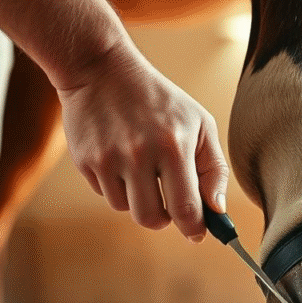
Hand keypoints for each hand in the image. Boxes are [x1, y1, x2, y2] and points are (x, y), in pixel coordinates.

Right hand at [57, 43, 227, 241]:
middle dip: (165, 219)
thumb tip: (217, 210)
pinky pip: (106, 194)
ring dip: (139, 199)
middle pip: (152, 219)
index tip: (198, 233)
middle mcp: (139, 154)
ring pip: (127, 209)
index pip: (186, 209)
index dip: (194, 228)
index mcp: (174, 146)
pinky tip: (120, 158)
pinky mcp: (85, 161)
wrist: (102, 70)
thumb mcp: (199, 123)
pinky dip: (117, 186)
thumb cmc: (160, 100)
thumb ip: (214, 169)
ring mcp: (108, 159)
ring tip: (143, 169)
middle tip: (170, 205)